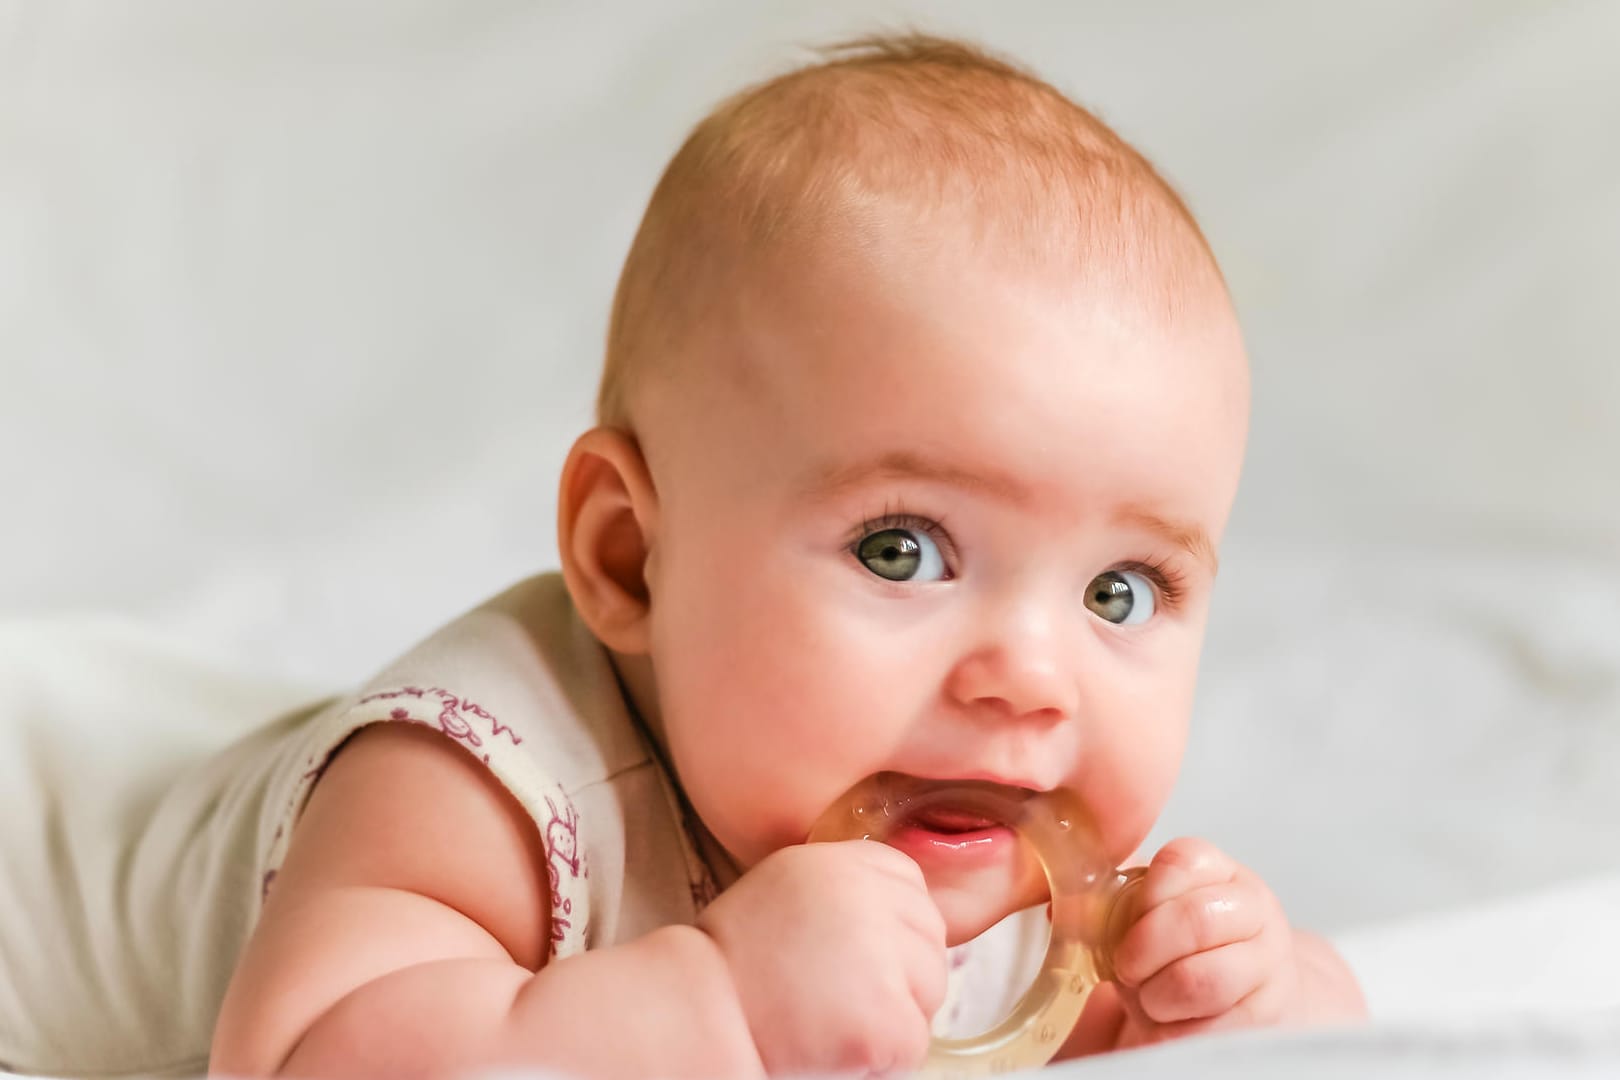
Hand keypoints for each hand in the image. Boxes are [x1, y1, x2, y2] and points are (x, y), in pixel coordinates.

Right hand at [696, 840, 947, 1075]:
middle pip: (930, 939)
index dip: (893, 927)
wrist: (692, 1018)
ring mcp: (881, 960)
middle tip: (838, 997)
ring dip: (893, 1015)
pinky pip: (914, 1043)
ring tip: (830, 1021)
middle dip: (900, 974)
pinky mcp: (887, 1021)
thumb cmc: (733, 965)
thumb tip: (908, 913)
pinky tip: (834, 1050)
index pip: (912, 886)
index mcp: (842, 863)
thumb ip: (847, 890)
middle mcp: (866, 899)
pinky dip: (882, 1060)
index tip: (855, 955)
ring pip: (930, 992)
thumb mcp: (788, 889)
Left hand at [1106, 837, 1299, 1047]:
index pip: (1179, 863)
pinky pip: (1209, 1031)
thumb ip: (1109, 900)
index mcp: (1218, 871)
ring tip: (1149, 1000)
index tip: (1122, 924)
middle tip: (1127, 969)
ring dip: (1159, 996)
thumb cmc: (1185, 950)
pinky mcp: (1266, 1018)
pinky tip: (1167, 1024)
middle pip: (1194, 920)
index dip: (1142, 899)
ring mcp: (1268, 963)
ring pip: (1202, 979)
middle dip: (1145, 951)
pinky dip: (1174, 1032)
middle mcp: (1253, 909)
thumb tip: (1057, 909)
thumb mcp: (1152, 914)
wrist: (1248, 995)